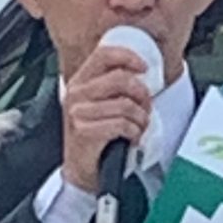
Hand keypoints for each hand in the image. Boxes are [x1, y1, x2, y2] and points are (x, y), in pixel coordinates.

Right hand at [60, 42, 154, 193]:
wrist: (81, 168)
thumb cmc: (96, 134)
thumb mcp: (99, 103)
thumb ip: (114, 86)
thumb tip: (142, 73)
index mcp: (80, 81)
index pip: (104, 54)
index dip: (128, 57)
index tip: (144, 67)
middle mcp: (76, 94)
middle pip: (120, 79)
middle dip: (142, 94)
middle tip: (146, 107)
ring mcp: (78, 113)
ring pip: (125, 104)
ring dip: (141, 118)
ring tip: (139, 126)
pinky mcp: (84, 132)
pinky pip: (122, 124)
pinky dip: (135, 132)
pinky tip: (132, 137)